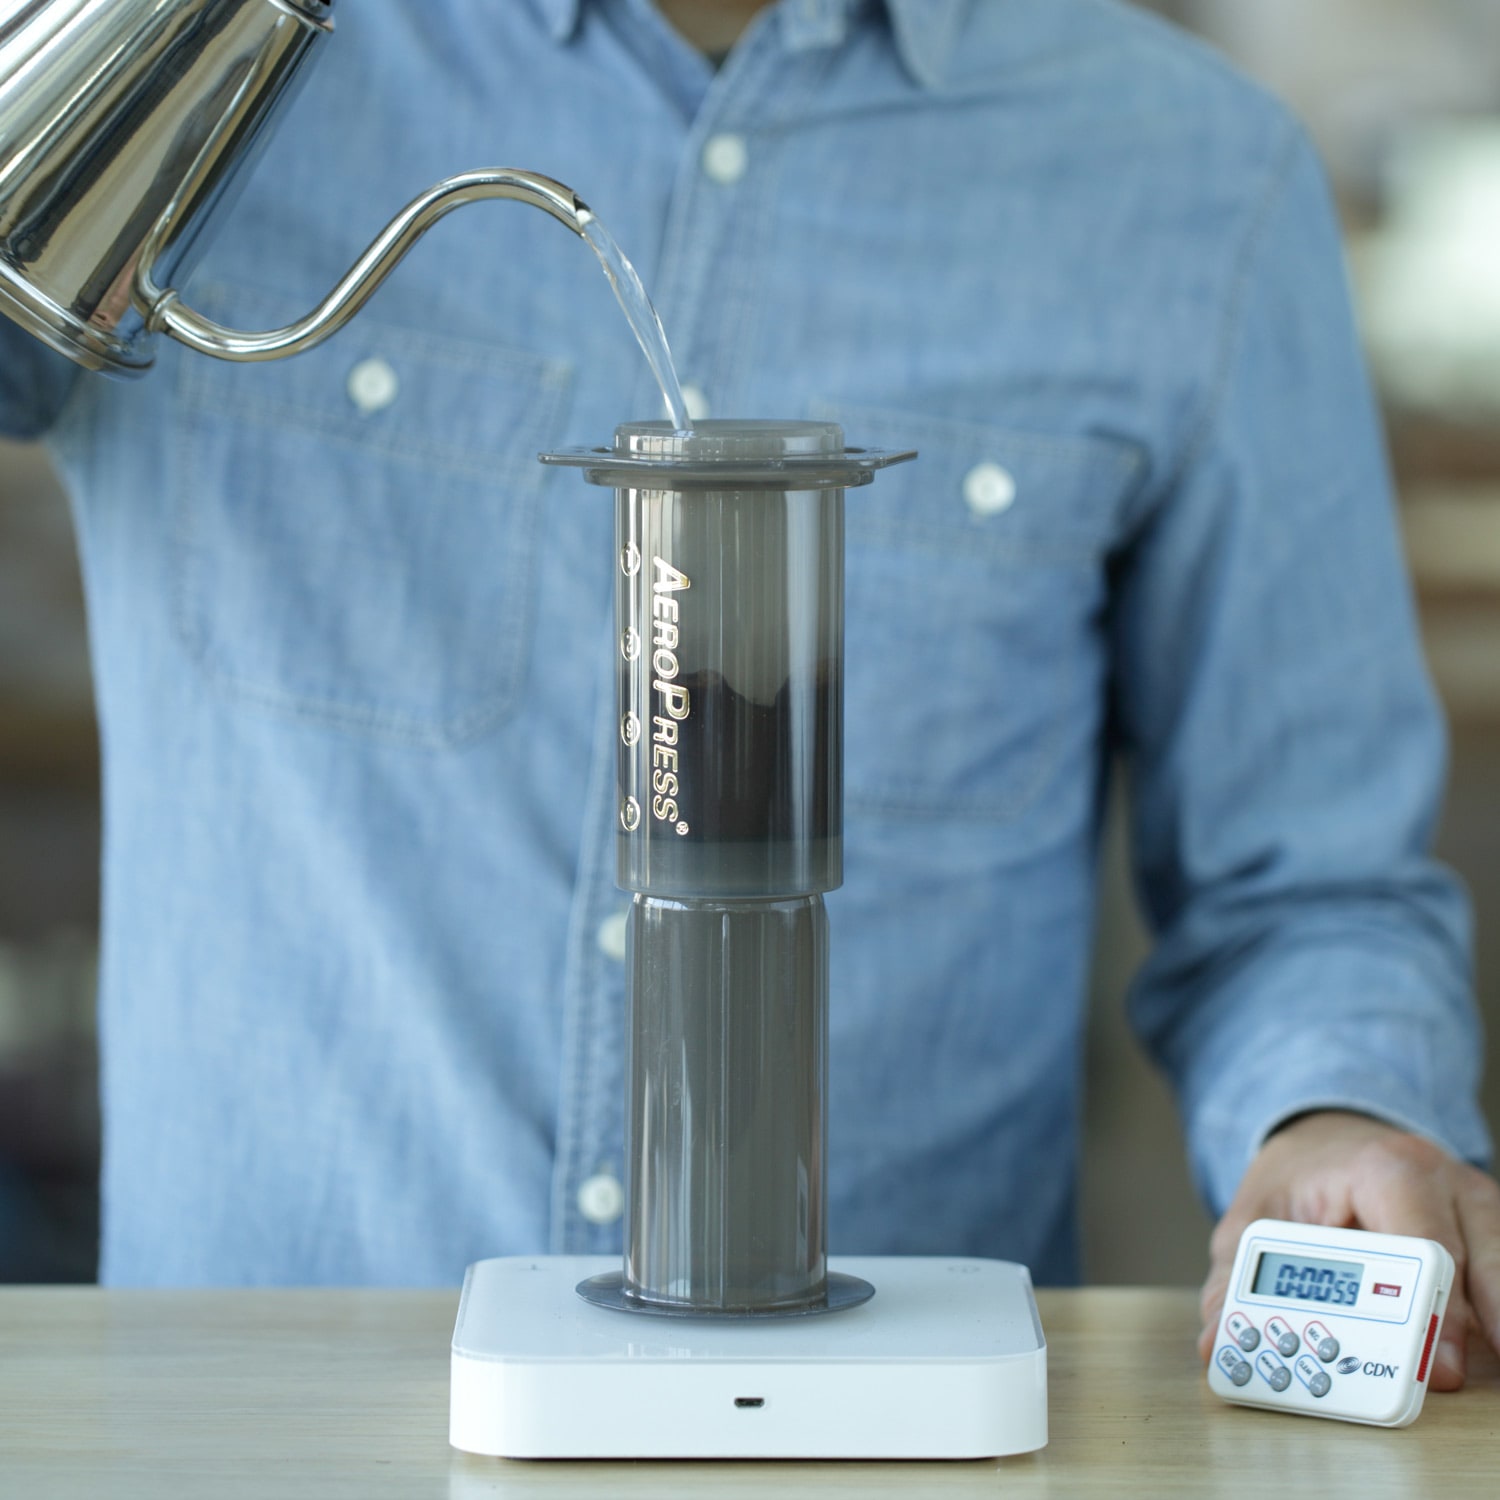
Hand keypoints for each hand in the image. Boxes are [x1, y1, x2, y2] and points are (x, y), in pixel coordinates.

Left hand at [1198, 1111, 1499, 1389]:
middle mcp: (1441, 1181)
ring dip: (1496, 1320)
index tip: (1438, 1365)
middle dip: (1478, 1324)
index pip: (1425, 1243)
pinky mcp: (1490, 1228)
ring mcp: (1474, 1203)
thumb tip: (1218, 1341)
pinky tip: (1491, 1346)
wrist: (1328, 1139)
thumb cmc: (1298, 1179)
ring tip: (1492, 1369)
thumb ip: (1232, 1282)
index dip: (1432, 1308)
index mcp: (1384, 1170)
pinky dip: (1497, 1310)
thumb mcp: (1252, 1221)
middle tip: (1459, 1378)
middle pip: (1481, 1259)